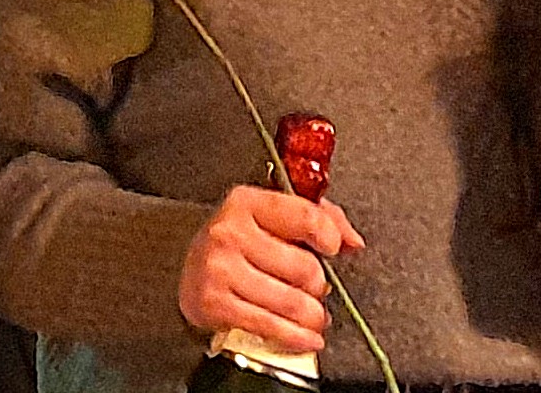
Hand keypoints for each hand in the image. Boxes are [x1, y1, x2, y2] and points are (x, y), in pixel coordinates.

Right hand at [178, 185, 364, 353]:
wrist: (188, 270)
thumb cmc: (238, 242)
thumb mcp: (271, 216)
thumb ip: (318, 217)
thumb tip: (352, 241)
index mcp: (247, 202)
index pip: (305, 217)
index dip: (329, 236)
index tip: (332, 249)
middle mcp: (230, 232)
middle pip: (303, 267)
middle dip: (319, 285)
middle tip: (316, 289)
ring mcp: (220, 269)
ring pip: (292, 302)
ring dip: (313, 316)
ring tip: (315, 316)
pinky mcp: (215, 304)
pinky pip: (271, 327)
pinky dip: (296, 337)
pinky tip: (306, 337)